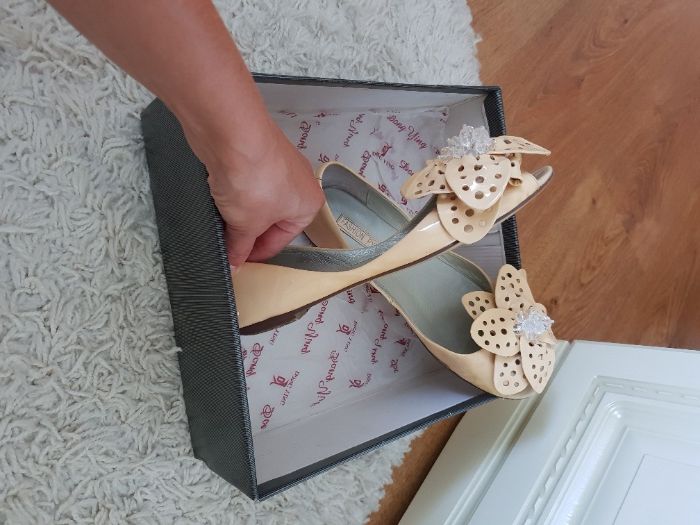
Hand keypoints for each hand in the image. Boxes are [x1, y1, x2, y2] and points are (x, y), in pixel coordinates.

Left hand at [181, 117, 324, 267]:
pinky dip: (233, 192)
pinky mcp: (257, 153)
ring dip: (238, 212)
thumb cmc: (254, 181)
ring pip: (257, 200)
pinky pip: (246, 182)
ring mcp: (278, 165)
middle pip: (270, 220)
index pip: (281, 240)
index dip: (257, 253)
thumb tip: (234, 265)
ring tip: (218, 220)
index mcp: (309, 206)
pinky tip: (217, 197)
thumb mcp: (247, 225)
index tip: (237, 260)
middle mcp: (300, 184)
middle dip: (247, 232)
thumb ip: (240, 248)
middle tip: (225, 243)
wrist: (234, 135)